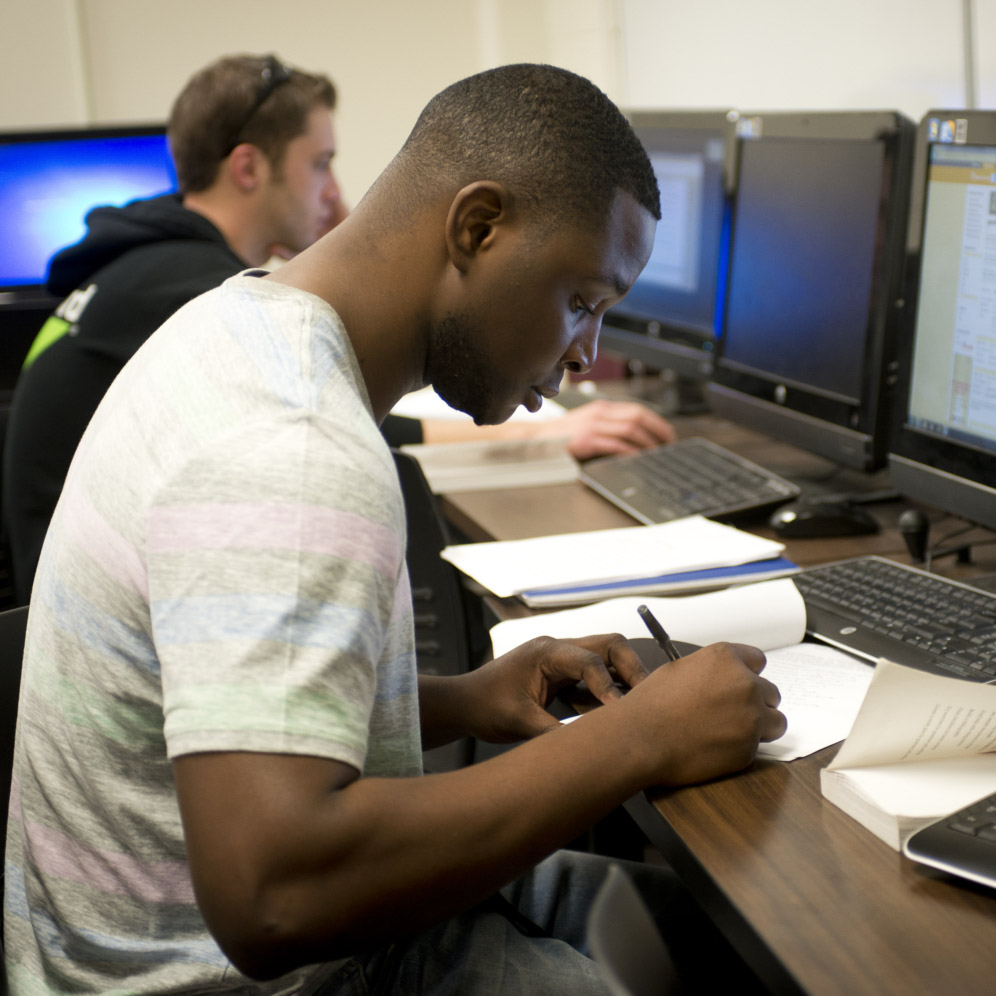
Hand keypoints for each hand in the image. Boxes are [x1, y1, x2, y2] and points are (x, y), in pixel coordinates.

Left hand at [458, 633, 649, 743]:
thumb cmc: (485, 707)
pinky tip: (618, 711)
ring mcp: (561, 658)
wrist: (464, 703)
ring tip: (640, 706)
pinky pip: (596, 673)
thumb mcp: (520, 723)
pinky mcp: (563, 672)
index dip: (609, 687)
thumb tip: (590, 750)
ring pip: (607, 656)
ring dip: (625, 677)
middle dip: (632, 668)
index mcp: (546, 652)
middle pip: (609, 645)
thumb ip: (555, 733)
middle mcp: (558, 648)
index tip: (621, 714)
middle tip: (648, 698)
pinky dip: (610, 688)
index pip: (590, 661)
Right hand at [532, 399, 676, 459]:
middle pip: (638, 416)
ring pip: (630, 430)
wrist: (538, 440)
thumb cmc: (562, 435)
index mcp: (602, 407)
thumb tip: (633, 438)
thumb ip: (608, 425)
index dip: (656, 421)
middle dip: (657, 430)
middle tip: (667, 444)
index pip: (636, 409)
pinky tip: (636, 458)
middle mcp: (600, 413)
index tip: (666, 434)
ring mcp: (593, 425)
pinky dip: (629, 451)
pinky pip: (615, 444)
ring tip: (655, 454)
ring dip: (647, 442)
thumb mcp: (587, 422)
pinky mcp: (587, 439)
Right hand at [619, 642, 785, 785]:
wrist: (641, 738)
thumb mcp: (680, 670)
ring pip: (776, 721)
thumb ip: (711, 671)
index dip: (748, 674)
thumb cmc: (652, 704)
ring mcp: (750, 717)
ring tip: (731, 731)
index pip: (758, 660)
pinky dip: (742, 748)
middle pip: (770, 692)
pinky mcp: (748, 748)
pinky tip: (717, 747)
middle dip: (756, 702)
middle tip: (732, 713)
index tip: (742, 684)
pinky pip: (757, 747)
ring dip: (760, 726)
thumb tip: (723, 678)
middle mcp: (744, 684)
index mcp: (725, 659)